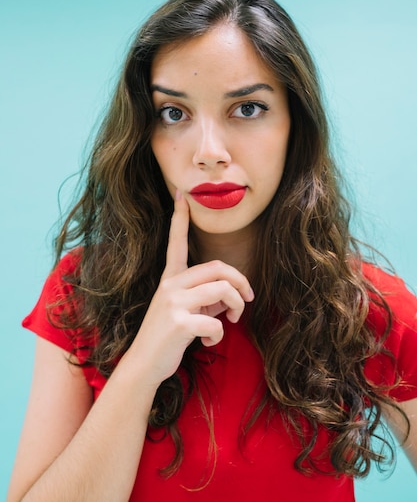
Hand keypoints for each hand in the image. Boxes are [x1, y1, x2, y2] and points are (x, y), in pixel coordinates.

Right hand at [127, 191, 253, 386]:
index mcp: (171, 278)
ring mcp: (173, 302)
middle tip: (247, 299)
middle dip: (241, 282)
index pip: (176, 243)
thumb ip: (206, 296)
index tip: (181, 194)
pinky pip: (215, 321)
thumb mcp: (187, 310)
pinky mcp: (178, 322)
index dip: (180, 218)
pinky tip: (208, 340)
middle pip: (219, 267)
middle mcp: (170, 285)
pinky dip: (219, 333)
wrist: (145, 364)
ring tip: (231, 321)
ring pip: (222, 289)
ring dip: (236, 307)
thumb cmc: (169, 336)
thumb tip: (231, 295)